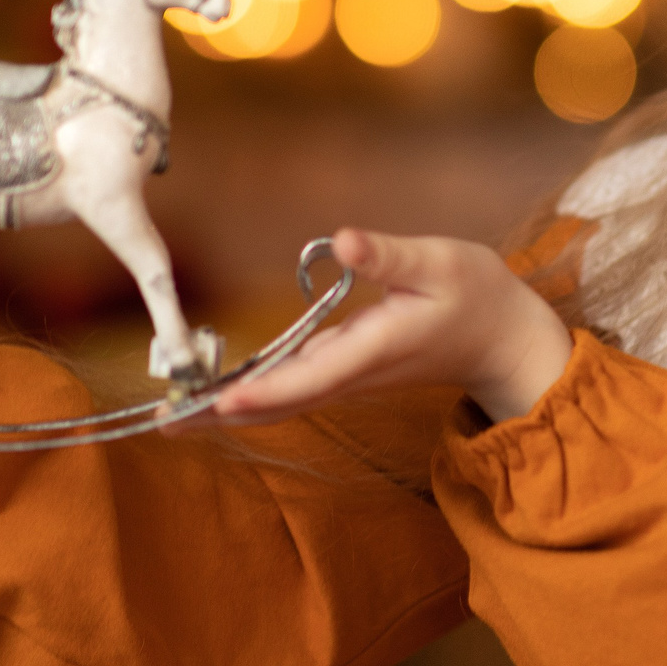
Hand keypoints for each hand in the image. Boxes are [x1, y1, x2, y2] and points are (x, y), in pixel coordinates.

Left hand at [205, 228, 573, 427]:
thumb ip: (388, 256)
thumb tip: (342, 241)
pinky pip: (290, 389)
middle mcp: (354, 371)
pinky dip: (251, 395)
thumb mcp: (438, 261)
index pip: (310, 376)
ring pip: (281, 400)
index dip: (264, 390)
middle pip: (280, 401)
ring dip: (229, 409)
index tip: (221, 400)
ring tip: (173, 418)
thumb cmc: (474, 294)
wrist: (501, 338)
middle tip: (164, 424)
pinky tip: (218, 394)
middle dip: (223, 414)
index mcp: (373, 348)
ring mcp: (348, 375)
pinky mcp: (346, 369)